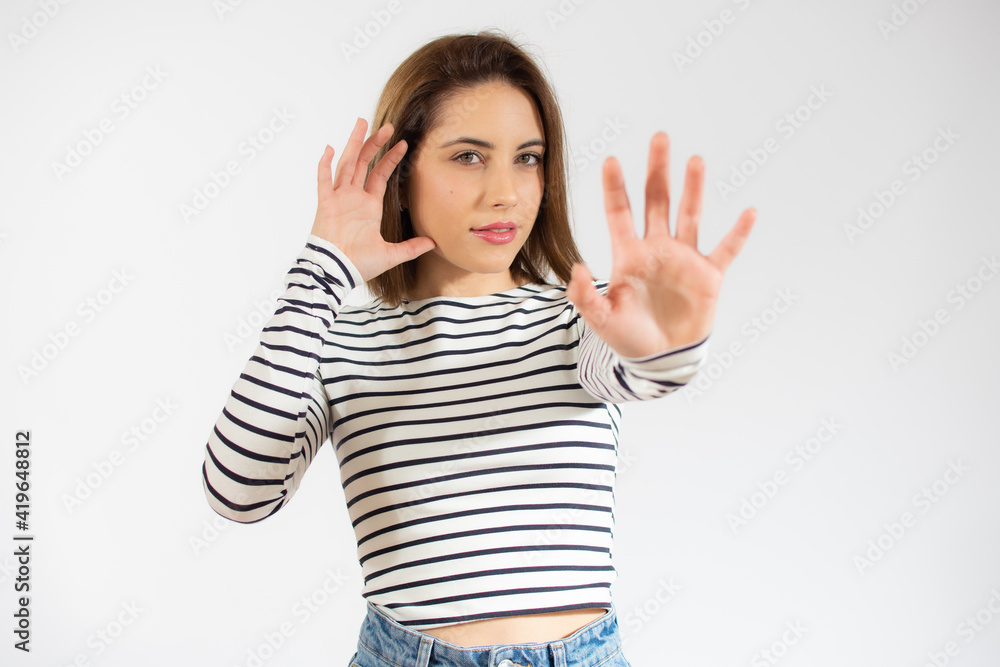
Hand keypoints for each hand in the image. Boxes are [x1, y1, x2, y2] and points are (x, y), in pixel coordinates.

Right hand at [311, 117, 434, 280]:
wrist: (337, 273)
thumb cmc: (359, 265)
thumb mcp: (391, 254)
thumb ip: (411, 247)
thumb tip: (433, 243)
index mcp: (368, 206)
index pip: (380, 175)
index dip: (390, 159)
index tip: (403, 144)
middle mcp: (353, 198)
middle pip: (363, 163)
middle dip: (374, 144)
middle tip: (387, 126)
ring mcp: (338, 199)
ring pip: (346, 164)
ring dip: (354, 144)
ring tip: (362, 123)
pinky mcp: (325, 204)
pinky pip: (324, 180)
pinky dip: (325, 164)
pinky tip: (330, 148)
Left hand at [566, 132, 755, 358]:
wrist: (660, 360)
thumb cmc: (628, 338)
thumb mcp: (600, 319)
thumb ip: (584, 296)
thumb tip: (575, 269)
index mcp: (629, 255)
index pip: (620, 213)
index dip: (615, 187)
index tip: (611, 160)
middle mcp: (657, 249)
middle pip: (657, 201)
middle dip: (657, 170)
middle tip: (659, 137)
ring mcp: (684, 259)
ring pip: (690, 215)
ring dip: (693, 188)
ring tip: (695, 160)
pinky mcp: (708, 276)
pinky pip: (726, 249)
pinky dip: (738, 233)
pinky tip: (749, 212)